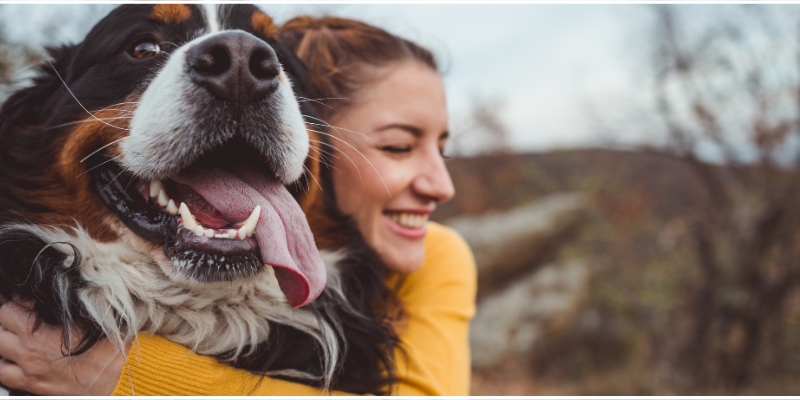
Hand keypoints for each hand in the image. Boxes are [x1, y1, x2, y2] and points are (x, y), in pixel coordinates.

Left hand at [0, 300, 128, 394]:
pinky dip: (6, 363)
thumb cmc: (106, 354)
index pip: (14, 304)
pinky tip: (17, 359)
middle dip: (13, 314)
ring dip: (7, 338)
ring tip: (20, 335)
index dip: (24, 298)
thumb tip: (81, 288)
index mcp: (39, 330)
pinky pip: (3, 372)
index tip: (34, 300)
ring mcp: (27, 367)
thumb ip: (86, 304)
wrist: (110, 386)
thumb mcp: (98, 322)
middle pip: (2, 320)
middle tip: (27, 314)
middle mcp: (28, 348)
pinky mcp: (30, 383)